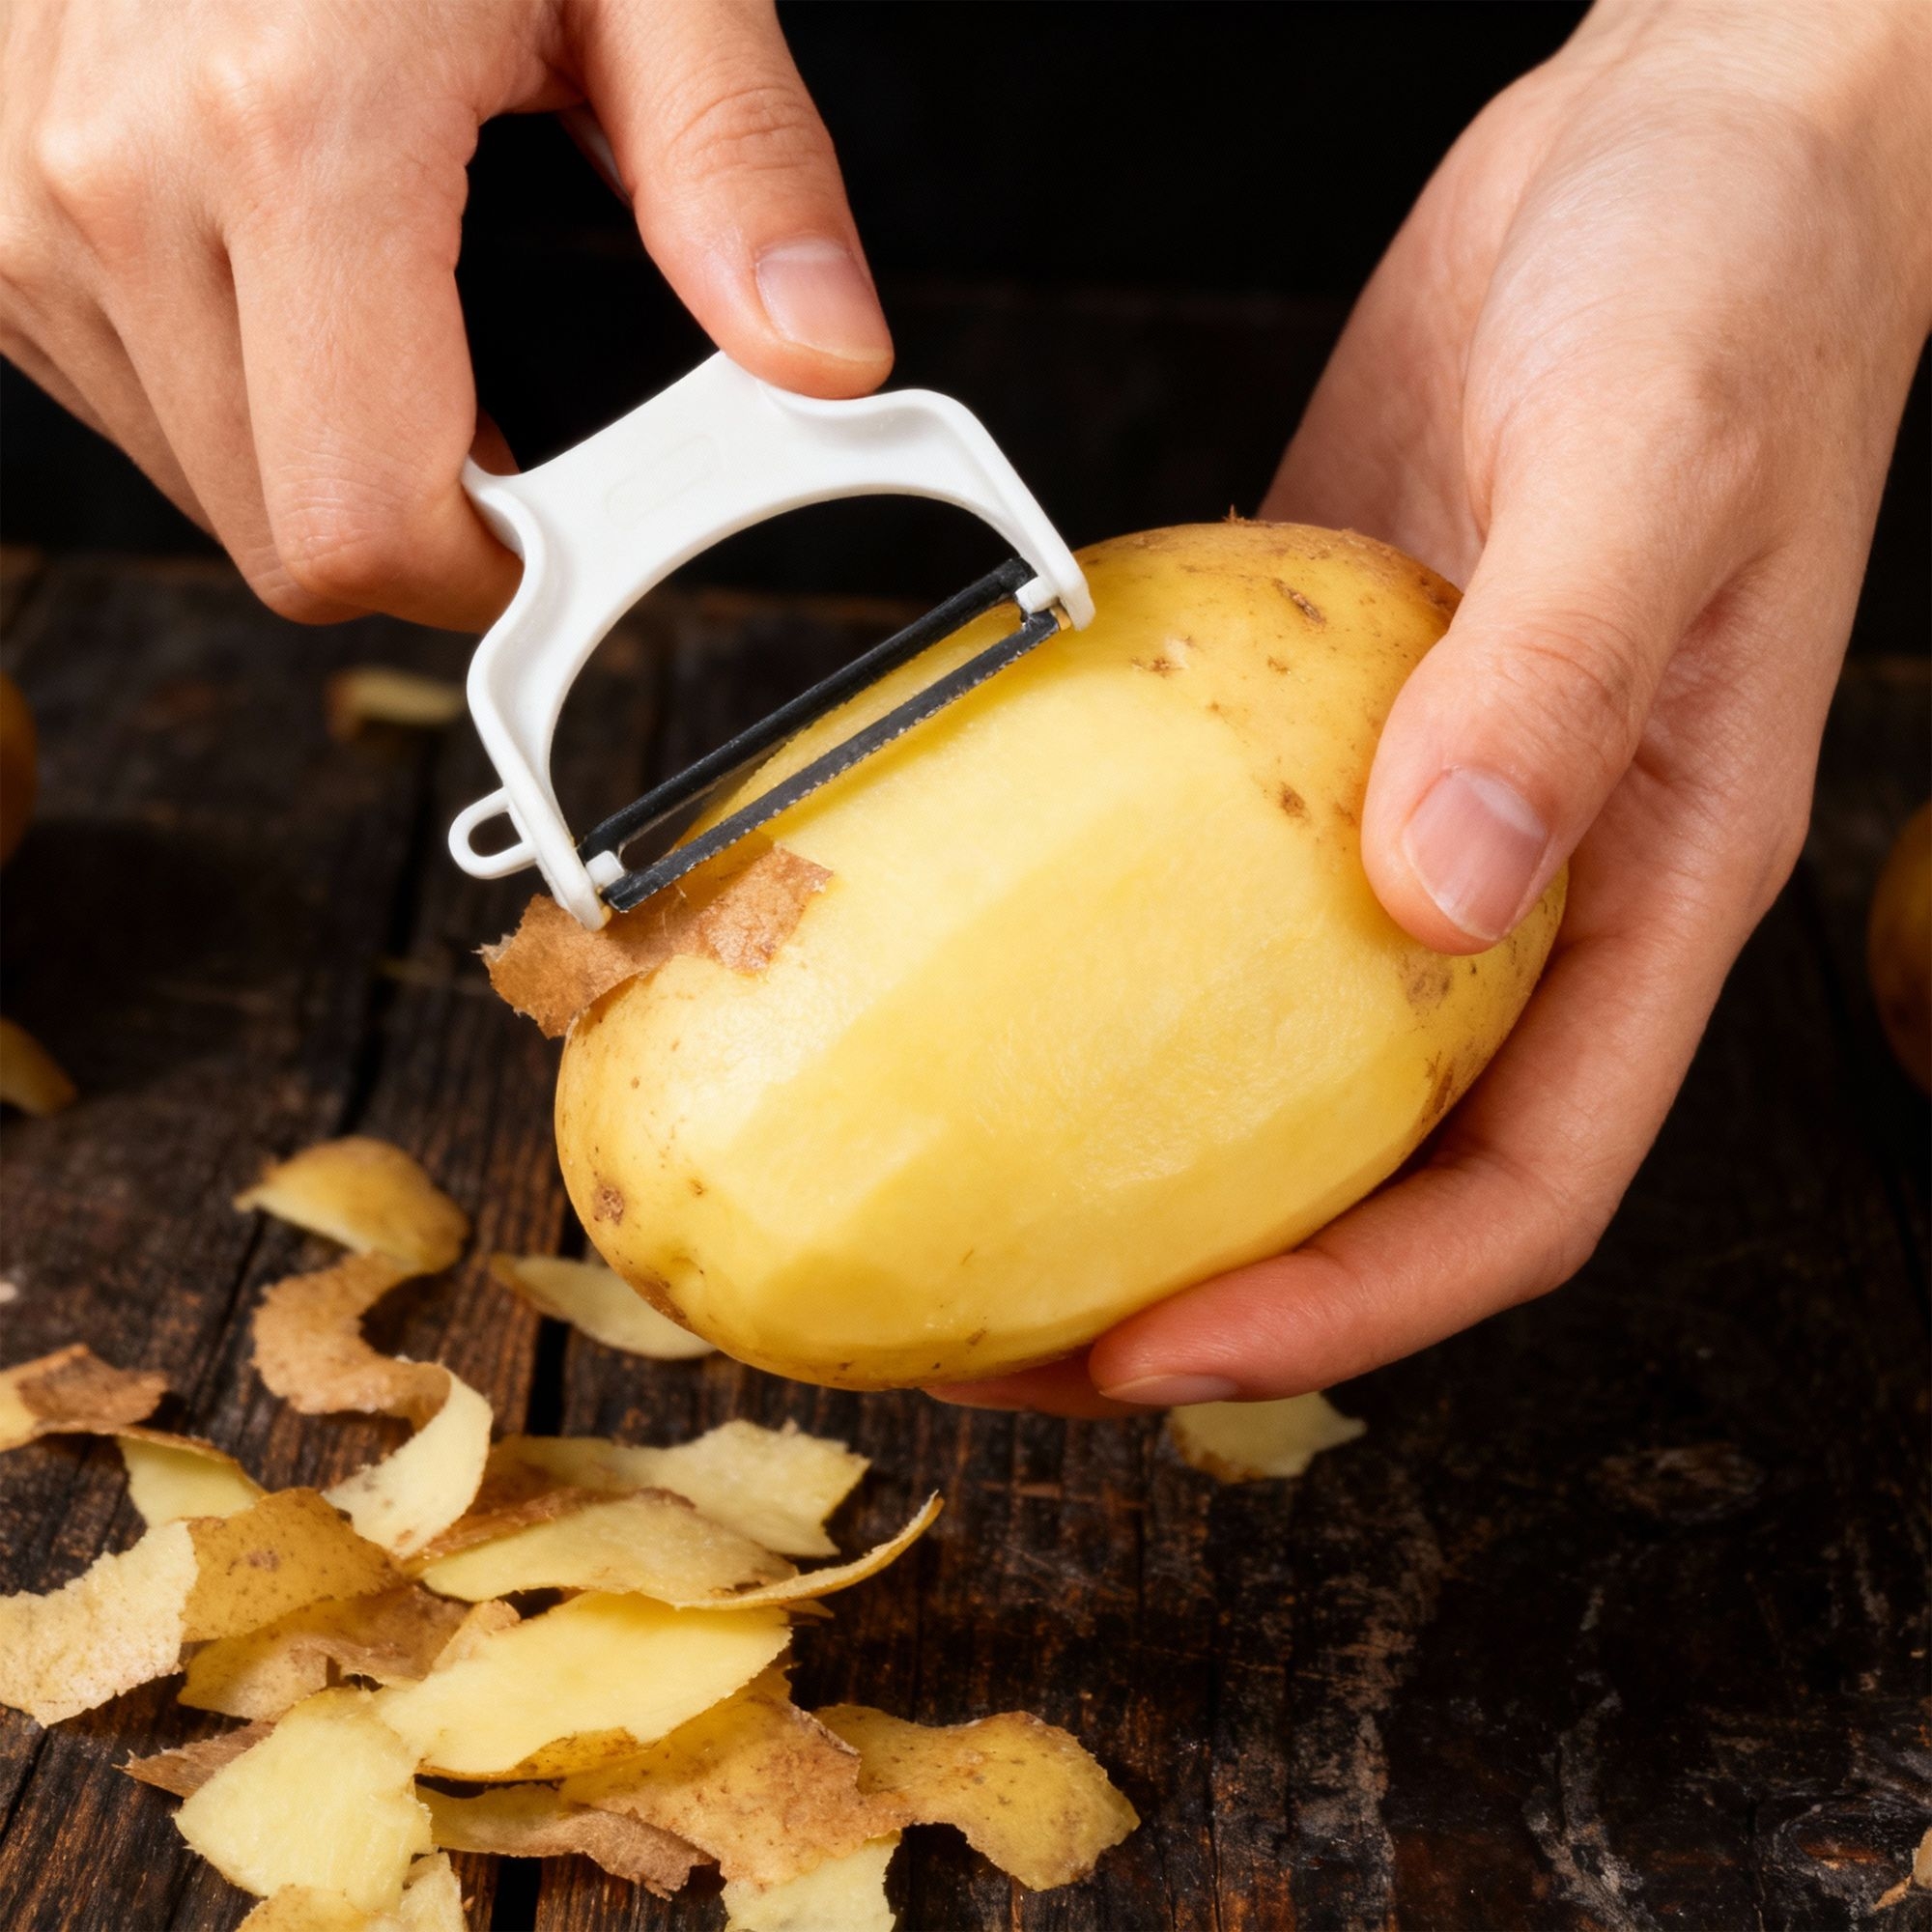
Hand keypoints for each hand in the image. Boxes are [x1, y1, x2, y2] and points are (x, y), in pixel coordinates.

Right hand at [0, 0, 889, 628]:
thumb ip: (737, 166)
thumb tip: (820, 353)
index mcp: (293, 131)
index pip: (366, 524)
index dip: (490, 574)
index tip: (565, 537)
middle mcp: (118, 184)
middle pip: (289, 542)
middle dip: (424, 529)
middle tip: (511, 437)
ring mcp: (26, 207)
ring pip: (208, 488)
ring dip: (328, 455)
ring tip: (399, 312)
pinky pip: (132, 404)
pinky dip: (239, 392)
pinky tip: (297, 285)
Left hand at [935, 0, 1931, 1417]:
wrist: (1669, 151)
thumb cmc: (1731, 288)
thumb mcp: (1656, 464)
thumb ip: (1556, 677)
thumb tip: (1437, 890)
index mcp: (1649, 888)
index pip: (1518, 1192)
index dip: (1348, 1309)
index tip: (1159, 1350)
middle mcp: (1527, 891)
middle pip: (1360, 1172)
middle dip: (1194, 1288)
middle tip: (998, 1342)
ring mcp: (1403, 814)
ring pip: (1261, 1051)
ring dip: (1116, 1151)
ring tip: (950, 1208)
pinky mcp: (1309, 725)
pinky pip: (1190, 882)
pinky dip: (1087, 953)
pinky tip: (966, 974)